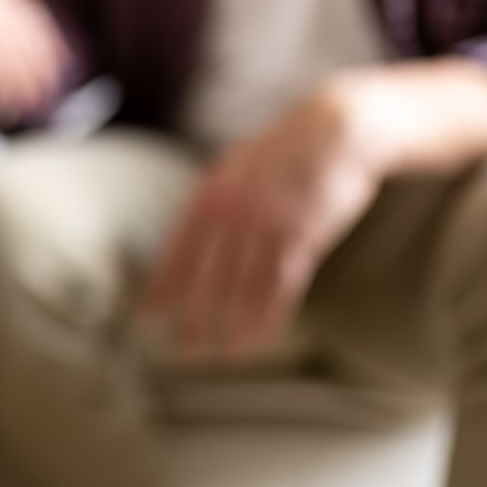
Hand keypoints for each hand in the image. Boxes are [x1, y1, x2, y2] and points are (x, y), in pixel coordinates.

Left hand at [144, 80, 384, 359]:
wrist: (338, 131)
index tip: (149, 316)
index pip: (179, 249)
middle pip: (207, 274)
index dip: (165, 285)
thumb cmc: (285, 153)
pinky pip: (279, 286)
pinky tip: (257, 338)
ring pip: (243, 287)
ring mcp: (266, 223)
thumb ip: (215, 201)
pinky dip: (267, 316)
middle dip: (194, 316)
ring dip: (232, 325)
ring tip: (223, 355)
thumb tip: (193, 235)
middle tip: (182, 350)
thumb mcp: (237, 167)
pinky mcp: (301, 235)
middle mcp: (232, 209)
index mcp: (211, 192)